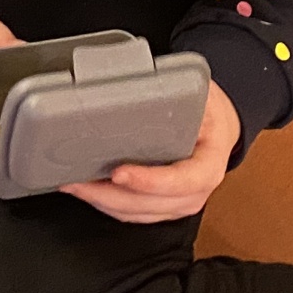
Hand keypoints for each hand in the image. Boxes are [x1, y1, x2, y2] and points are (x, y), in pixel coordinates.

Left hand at [59, 80, 238, 223]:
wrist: (218, 128)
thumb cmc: (208, 111)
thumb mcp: (201, 96)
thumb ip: (175, 94)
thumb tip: (133, 79)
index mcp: (210, 164)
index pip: (183, 181)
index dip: (150, 181)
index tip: (119, 173)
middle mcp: (197, 191)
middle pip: (152, 204)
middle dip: (111, 196)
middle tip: (79, 181)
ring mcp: (180, 203)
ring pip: (139, 213)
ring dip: (103, 203)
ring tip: (74, 185)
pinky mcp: (164, 207)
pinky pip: (135, 214)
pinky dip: (109, 206)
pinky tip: (88, 191)